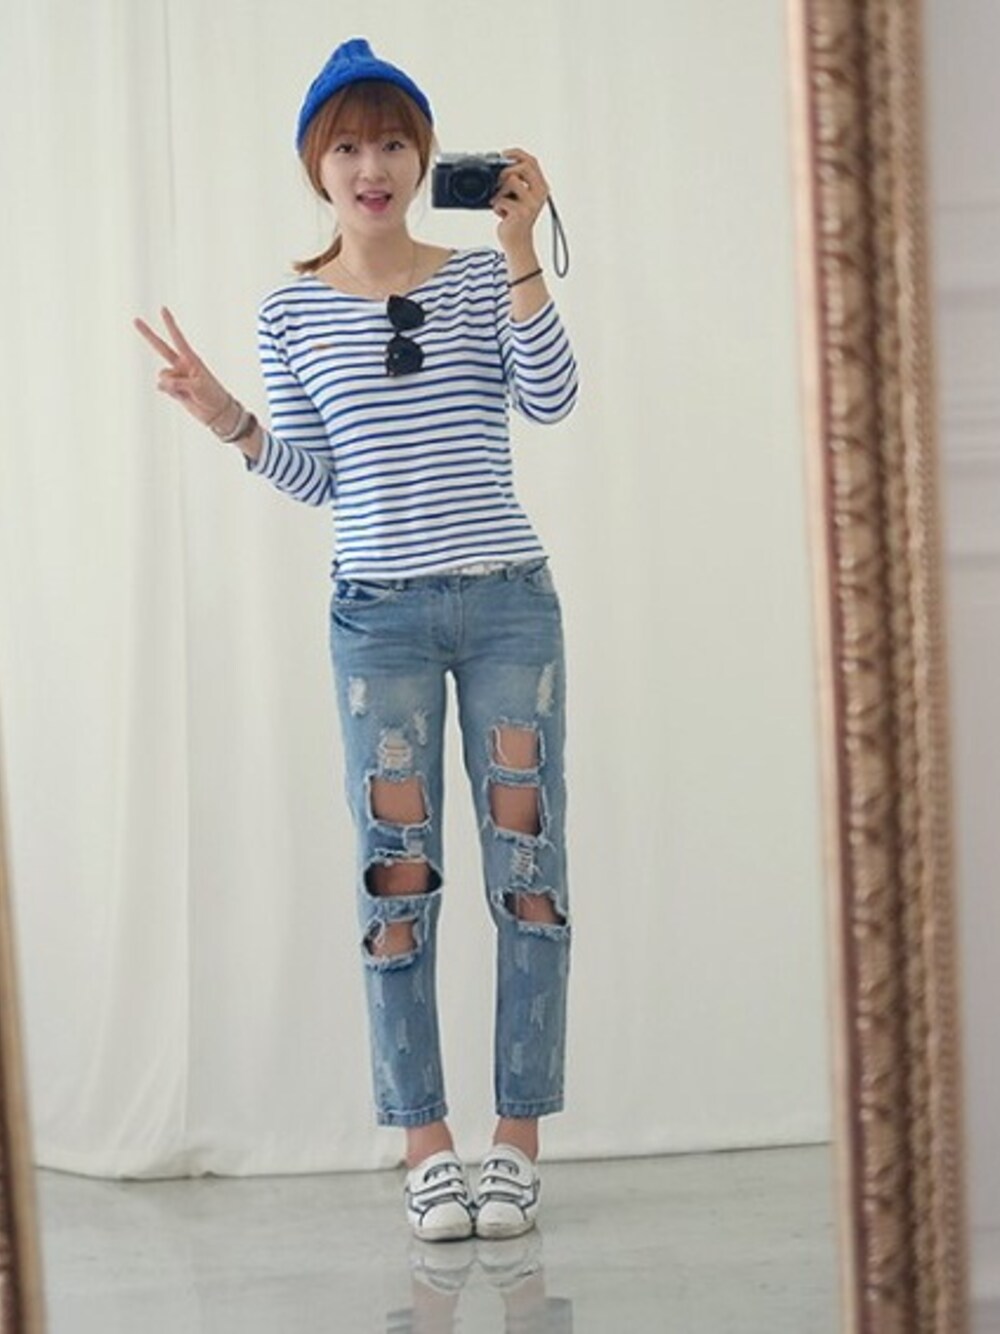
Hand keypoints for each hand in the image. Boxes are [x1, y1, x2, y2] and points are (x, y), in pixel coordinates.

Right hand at [133, 306, 231, 426]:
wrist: (216, 412)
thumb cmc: (212, 395)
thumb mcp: (197, 387)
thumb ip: (178, 383)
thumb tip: (161, 383)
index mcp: (191, 359)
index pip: (177, 338)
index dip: (170, 324)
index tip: (163, 309)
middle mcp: (181, 365)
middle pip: (160, 347)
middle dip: (148, 334)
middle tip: (135, 320)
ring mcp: (176, 377)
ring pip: (162, 376)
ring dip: (171, 385)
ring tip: (187, 392)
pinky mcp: (173, 389)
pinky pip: (163, 387)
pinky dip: (170, 392)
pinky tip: (182, 396)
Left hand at [491, 148, 548, 253]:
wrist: (518, 243)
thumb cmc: (516, 218)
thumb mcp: (520, 196)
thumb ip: (516, 180)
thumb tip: (501, 165)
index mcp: (541, 187)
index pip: (532, 161)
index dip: (517, 153)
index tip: (504, 153)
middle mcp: (540, 194)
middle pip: (523, 167)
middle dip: (507, 170)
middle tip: (498, 181)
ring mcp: (531, 204)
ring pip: (511, 180)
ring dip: (500, 191)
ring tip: (500, 202)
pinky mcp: (520, 213)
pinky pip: (501, 199)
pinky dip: (496, 206)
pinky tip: (501, 214)